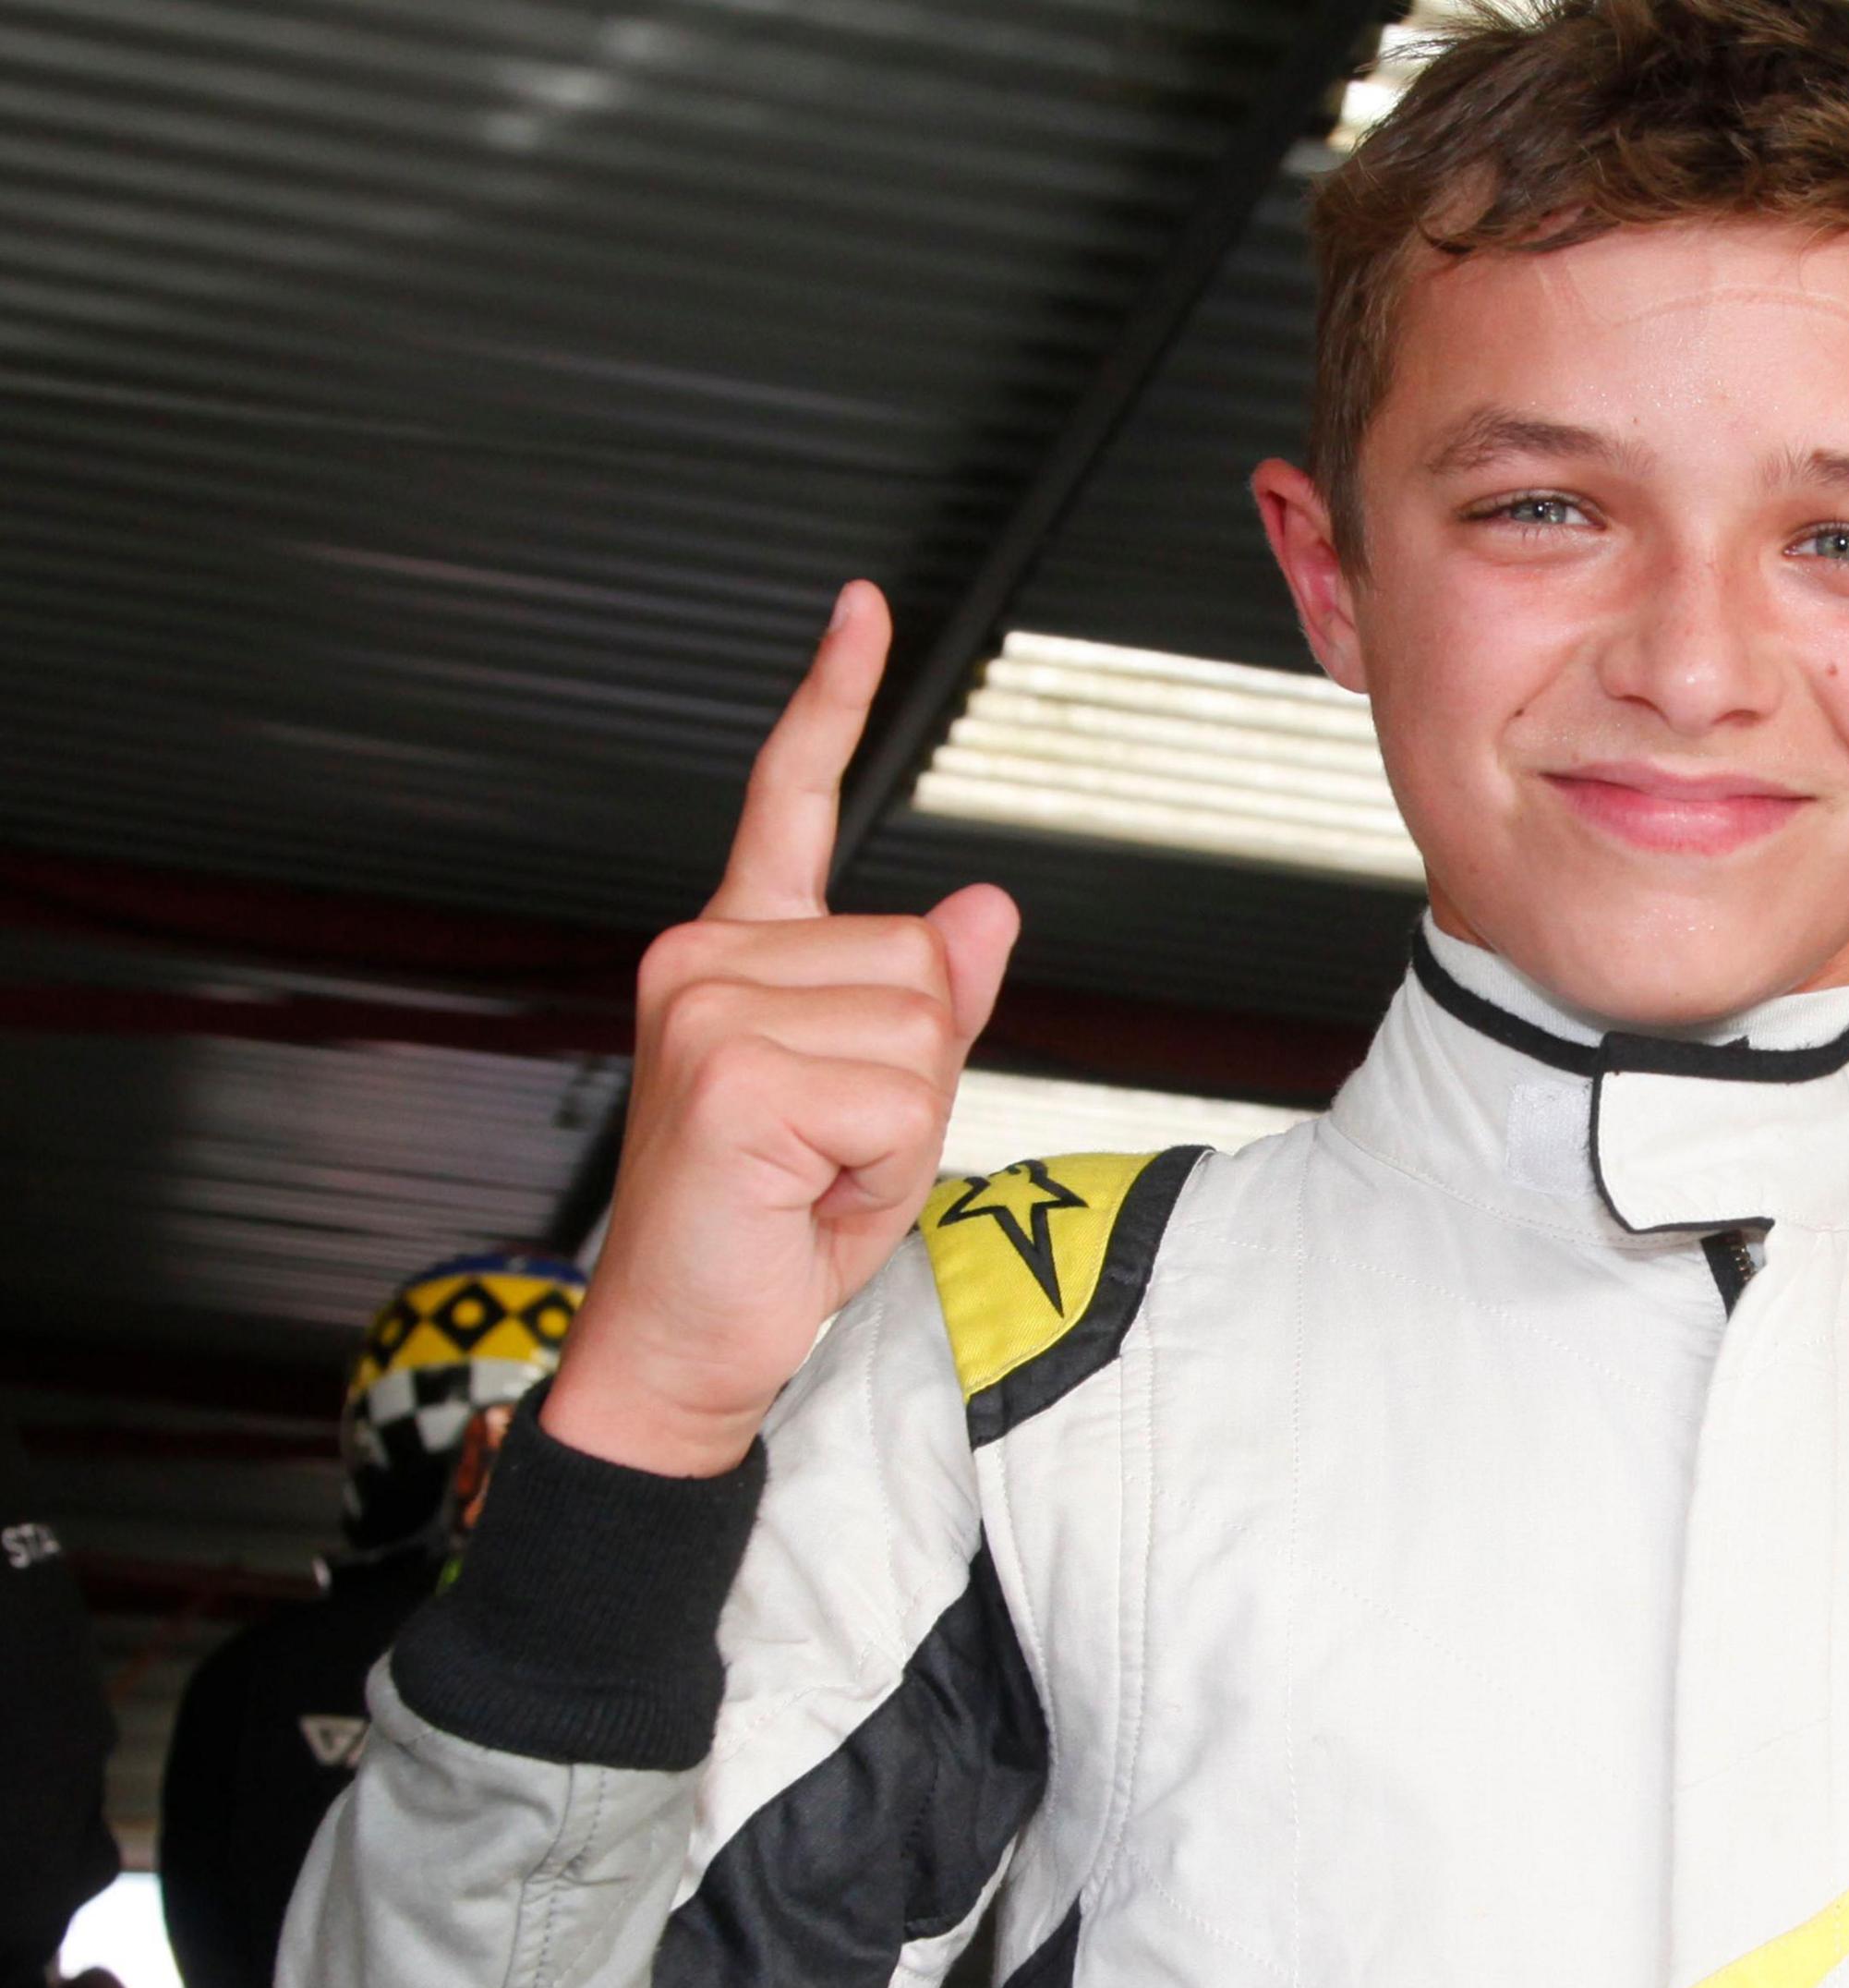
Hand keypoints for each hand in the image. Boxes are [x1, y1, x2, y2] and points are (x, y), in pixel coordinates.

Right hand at [544, 583, 1018, 1475]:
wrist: (686, 1345)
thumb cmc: (767, 1227)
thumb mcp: (875, 1106)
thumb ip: (929, 1002)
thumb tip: (986, 905)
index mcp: (733, 951)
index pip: (789, 800)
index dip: (833, 698)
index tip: (863, 604)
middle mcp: (705, 957)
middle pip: (925, 961)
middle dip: (915, 1079)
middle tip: (829, 1151)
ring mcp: (707, 1006)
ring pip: (924, 1028)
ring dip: (900, 1126)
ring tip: (813, 1173)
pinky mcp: (729, 1071)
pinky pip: (899, 1094)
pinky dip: (883, 1164)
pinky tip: (804, 1191)